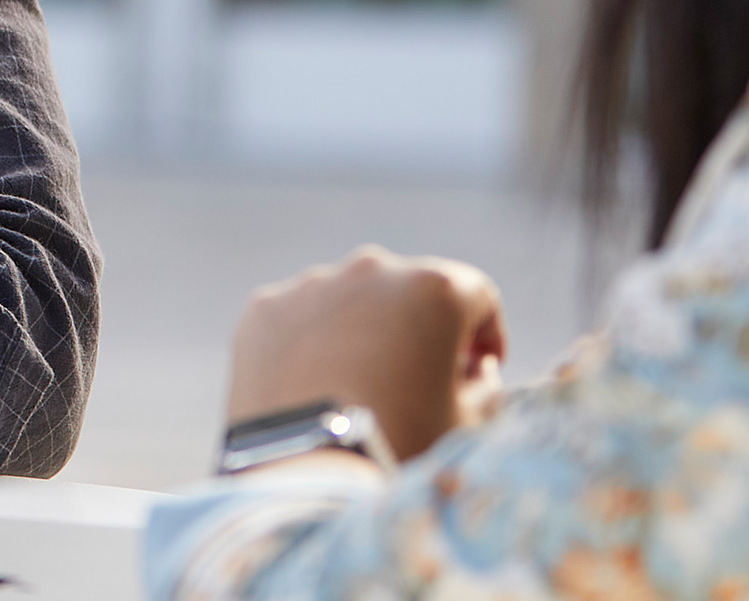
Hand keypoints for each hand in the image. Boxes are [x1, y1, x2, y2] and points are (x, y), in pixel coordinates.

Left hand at [225, 245, 506, 462]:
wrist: (308, 478)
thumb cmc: (404, 448)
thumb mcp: (468, 421)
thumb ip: (483, 382)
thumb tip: (472, 367)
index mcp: (433, 289)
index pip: (475, 294)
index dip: (485, 331)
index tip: (478, 366)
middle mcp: (369, 270)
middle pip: (408, 290)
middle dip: (421, 328)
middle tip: (419, 377)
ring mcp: (309, 285)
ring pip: (349, 300)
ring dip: (362, 331)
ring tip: (360, 388)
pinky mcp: (263, 309)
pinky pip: (299, 318)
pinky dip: (311, 343)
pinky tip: (314, 387)